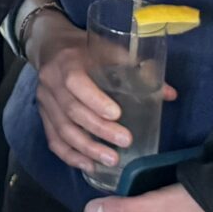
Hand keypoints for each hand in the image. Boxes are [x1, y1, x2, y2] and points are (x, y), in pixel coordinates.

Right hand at [27, 12, 173, 176]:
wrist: (51, 46)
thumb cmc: (85, 49)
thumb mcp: (108, 49)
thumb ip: (136, 69)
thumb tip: (169, 94)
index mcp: (67, 62)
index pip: (75, 83)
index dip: (94, 100)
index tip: (117, 115)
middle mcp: (52, 82)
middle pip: (72, 111)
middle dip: (99, 130)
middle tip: (125, 141)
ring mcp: (45, 101)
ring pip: (62, 130)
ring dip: (86, 148)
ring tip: (111, 160)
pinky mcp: (43, 115)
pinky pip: (53, 140)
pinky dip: (70, 155)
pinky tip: (89, 165)